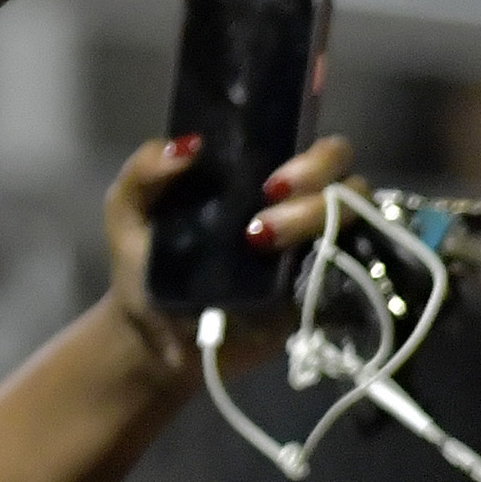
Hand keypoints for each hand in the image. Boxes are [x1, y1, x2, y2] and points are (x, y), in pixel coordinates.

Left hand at [105, 130, 355, 380]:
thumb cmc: (144, 265)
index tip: (270, 175)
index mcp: (255, 179)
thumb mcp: (127, 211)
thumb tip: (188, 145)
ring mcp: (311, 248)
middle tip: (269, 196)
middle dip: (316, 176)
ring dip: (315, 215)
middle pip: (344, 173)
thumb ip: (144, 171)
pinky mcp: (319, 290)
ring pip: (352, 213)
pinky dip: (336, 258)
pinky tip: (292, 270)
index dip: (310, 152)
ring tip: (258, 238)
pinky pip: (353, 265)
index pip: (310, 146)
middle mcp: (293, 207)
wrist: (152, 336)